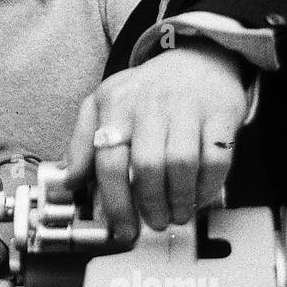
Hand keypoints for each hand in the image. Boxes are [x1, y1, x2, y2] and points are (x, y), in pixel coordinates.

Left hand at [62, 40, 248, 243]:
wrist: (198, 58)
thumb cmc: (147, 92)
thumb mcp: (105, 105)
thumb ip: (82, 142)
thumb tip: (66, 182)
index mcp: (115, 104)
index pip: (109, 160)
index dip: (114, 202)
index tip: (121, 229)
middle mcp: (149, 103)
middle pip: (146, 166)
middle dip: (150, 205)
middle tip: (155, 223)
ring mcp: (187, 106)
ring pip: (181, 164)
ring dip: (179, 200)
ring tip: (177, 214)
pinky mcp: (220, 113)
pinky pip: (216, 158)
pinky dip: (208, 185)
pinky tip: (200, 195)